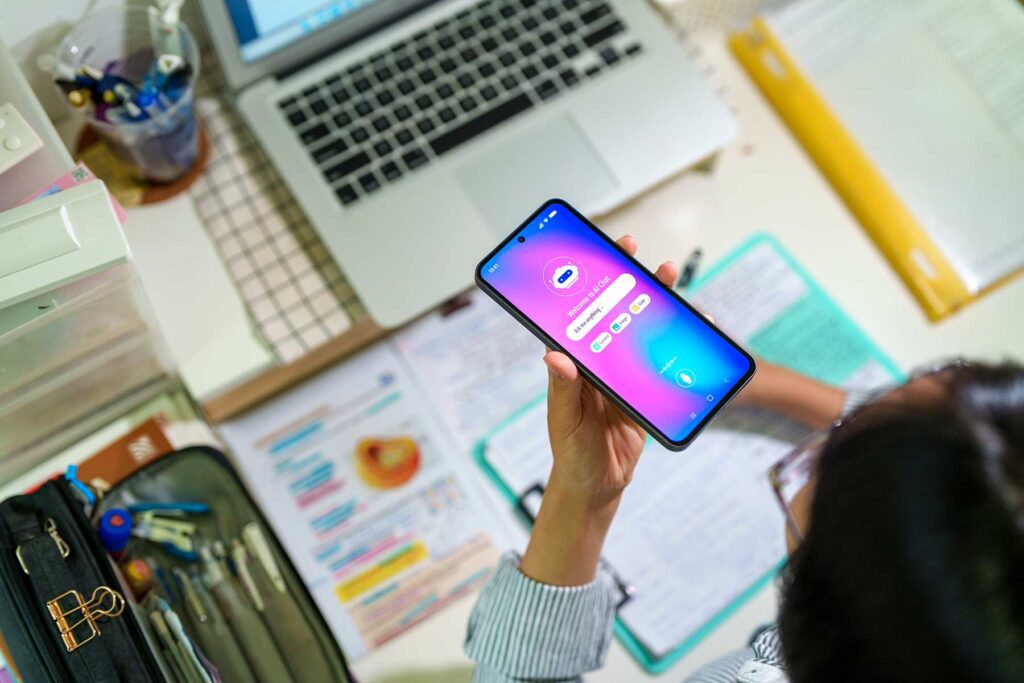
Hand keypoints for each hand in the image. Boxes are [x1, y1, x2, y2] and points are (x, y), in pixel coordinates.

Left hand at [544, 234, 679, 498]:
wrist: (597, 486)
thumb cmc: (571, 453)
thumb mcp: (566, 421)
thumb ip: (564, 389)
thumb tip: (555, 354)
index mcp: (573, 364)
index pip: (580, 315)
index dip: (590, 282)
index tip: (601, 253)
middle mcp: (597, 363)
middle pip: (614, 314)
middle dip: (628, 283)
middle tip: (641, 255)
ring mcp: (622, 375)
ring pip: (640, 333)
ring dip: (656, 307)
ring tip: (670, 280)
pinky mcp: (643, 392)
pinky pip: (661, 361)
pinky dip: (677, 344)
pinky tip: (693, 328)